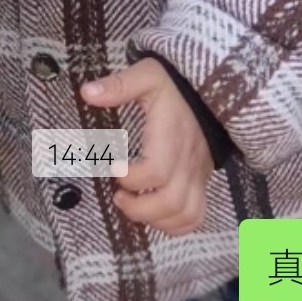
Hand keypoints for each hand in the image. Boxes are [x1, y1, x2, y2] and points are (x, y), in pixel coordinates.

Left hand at [80, 57, 214, 235]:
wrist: (213, 89)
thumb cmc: (175, 85)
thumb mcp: (148, 76)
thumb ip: (120, 85)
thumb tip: (88, 93)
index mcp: (172, 137)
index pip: (157, 171)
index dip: (130, 178)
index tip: (112, 167)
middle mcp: (188, 161)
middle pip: (170, 202)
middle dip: (138, 207)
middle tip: (117, 195)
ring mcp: (198, 175)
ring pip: (185, 214)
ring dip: (154, 219)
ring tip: (132, 205)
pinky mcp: (201, 182)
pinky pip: (196, 216)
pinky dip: (174, 225)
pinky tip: (153, 214)